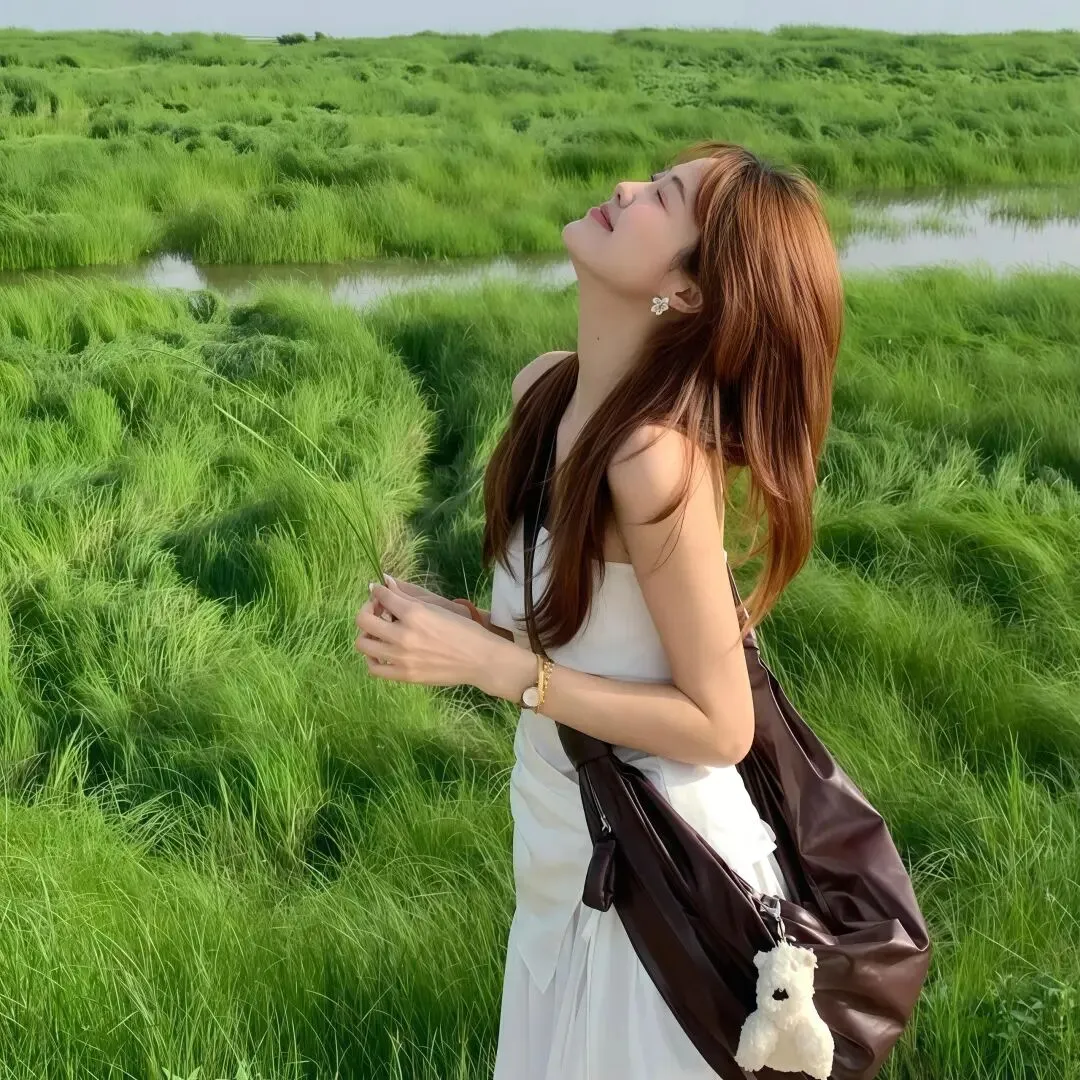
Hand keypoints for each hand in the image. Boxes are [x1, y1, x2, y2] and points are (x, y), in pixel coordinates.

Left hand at [355, 578, 500, 690]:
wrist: (479, 659)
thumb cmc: (463, 630)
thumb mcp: (436, 607)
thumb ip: (407, 597)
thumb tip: (384, 582)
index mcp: (414, 614)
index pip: (381, 596)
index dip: (377, 591)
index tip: (380, 593)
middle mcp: (403, 635)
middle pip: (363, 620)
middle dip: (367, 610)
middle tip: (378, 611)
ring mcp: (401, 658)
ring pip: (363, 644)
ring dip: (367, 633)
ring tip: (380, 632)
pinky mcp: (404, 675)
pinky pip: (373, 668)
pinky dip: (372, 658)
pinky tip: (382, 652)